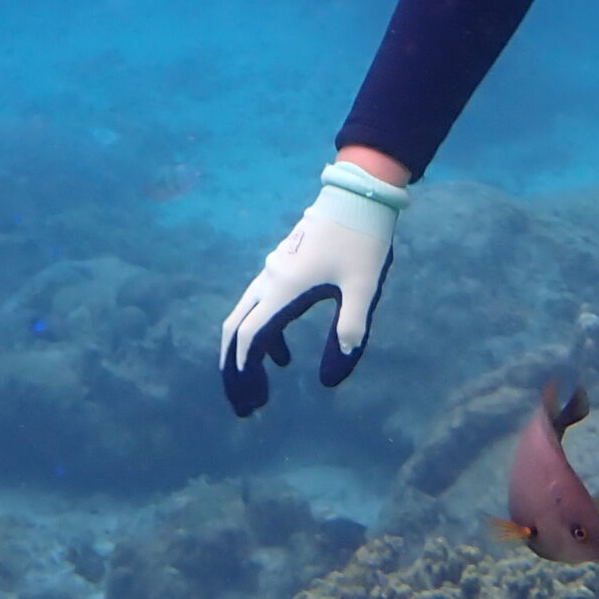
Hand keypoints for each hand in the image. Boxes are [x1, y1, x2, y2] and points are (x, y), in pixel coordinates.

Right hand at [220, 161, 409, 416]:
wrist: (358, 195)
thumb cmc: (363, 240)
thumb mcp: (363, 288)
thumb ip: (350, 329)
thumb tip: (334, 377)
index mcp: (285, 287)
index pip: (252, 335)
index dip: (245, 368)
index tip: (250, 397)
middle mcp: (270, 279)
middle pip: (237, 327)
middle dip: (235, 366)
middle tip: (244, 403)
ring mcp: (274, 270)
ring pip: (246, 316)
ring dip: (249, 352)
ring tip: (263, 388)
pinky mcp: (283, 266)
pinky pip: (262, 306)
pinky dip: (265, 334)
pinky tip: (285, 357)